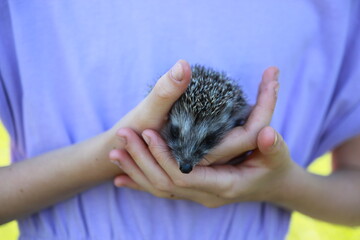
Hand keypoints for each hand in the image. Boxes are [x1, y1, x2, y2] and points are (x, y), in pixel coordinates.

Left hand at [109, 66, 290, 206]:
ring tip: (115, 152)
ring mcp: (198, 195)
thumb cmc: (275, 167)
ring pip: (159, 188)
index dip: (164, 156)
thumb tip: (267, 134)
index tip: (147, 132)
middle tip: (123, 134)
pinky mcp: (193, 190)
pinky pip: (163, 189)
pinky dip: (141, 182)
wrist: (274, 185)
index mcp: (224, 185)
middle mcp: (206, 195)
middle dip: (142, 159)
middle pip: (165, 182)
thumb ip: (272, 145)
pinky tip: (122, 177)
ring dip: (136, 170)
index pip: (184, 176)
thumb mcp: (278, 154)